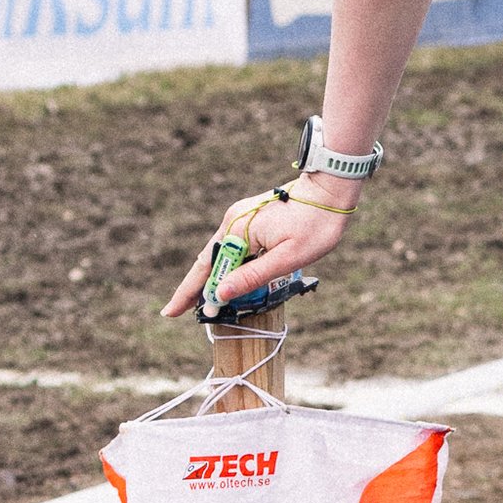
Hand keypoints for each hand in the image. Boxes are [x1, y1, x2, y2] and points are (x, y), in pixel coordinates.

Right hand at [162, 182, 356, 323]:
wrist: (330, 190)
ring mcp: (241, 217)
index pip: (208, 267)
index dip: (191, 292)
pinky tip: (225, 280)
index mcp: (239, 230)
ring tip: (198, 302)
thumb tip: (220, 293)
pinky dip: (226, 265)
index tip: (172, 312)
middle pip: (208, 260)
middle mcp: (234, 221)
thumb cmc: (315, 225)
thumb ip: (253, 276)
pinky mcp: (251, 218)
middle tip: (176, 311)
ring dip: (211, 277)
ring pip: (220, 253)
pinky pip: (232, 246)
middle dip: (194, 287)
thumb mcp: (287, 258)